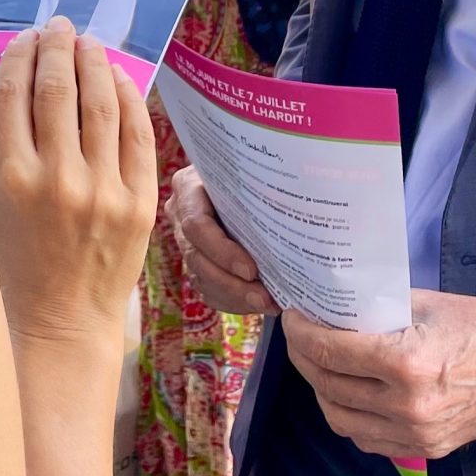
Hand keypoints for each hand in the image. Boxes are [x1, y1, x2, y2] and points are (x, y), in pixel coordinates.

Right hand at [0, 19, 158, 346]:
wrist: (61, 322)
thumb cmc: (21, 264)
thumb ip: (13, 147)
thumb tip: (31, 86)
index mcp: (10, 179)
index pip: (12, 95)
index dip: (18, 57)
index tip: (24, 39)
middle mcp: (57, 179)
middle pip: (56, 89)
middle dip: (57, 48)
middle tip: (59, 27)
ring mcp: (102, 190)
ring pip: (100, 104)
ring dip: (94, 63)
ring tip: (88, 42)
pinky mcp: (139, 203)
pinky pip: (137, 135)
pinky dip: (128, 99)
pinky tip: (119, 79)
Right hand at [166, 166, 274, 314]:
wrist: (248, 184)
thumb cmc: (255, 172)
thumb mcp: (254, 170)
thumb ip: (261, 186)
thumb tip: (295, 206)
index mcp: (188, 187)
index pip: (196, 225)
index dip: (222, 251)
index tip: (252, 270)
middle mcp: (180, 215)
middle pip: (197, 258)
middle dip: (231, 283)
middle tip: (263, 297)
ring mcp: (185, 241)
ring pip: (201, 279)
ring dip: (235, 296)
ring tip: (267, 304)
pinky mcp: (195, 263)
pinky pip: (208, 291)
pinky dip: (233, 301)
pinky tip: (258, 304)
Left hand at [284, 290, 475, 460]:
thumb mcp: (424, 305)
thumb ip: (376, 309)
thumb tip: (331, 305)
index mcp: (406, 361)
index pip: (330, 351)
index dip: (301, 333)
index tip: (293, 317)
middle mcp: (405, 404)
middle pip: (328, 384)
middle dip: (304, 357)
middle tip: (300, 337)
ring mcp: (414, 433)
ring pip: (338, 417)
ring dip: (320, 388)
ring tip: (318, 364)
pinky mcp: (422, 449)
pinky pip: (364, 438)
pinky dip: (346, 415)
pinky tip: (346, 392)